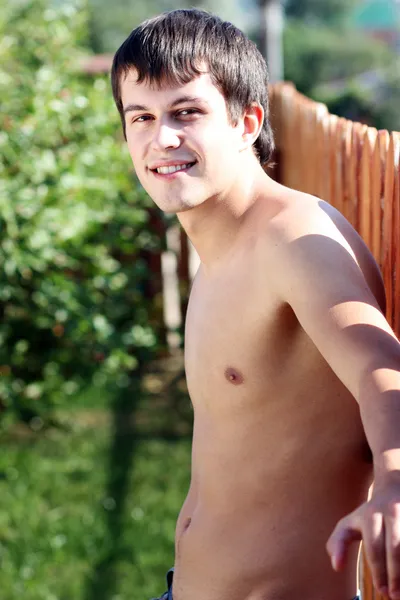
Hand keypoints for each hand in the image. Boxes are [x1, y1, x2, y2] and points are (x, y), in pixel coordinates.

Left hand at [326, 476, 399, 598]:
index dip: (378, 572)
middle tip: (394, 595)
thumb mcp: (349, 524)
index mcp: (370, 515)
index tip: (381, 590)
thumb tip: (336, 567)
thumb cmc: (368, 516)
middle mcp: (391, 512)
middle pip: (395, 549)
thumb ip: (338, 543)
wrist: (393, 489)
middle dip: (395, 576)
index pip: (374, 548)